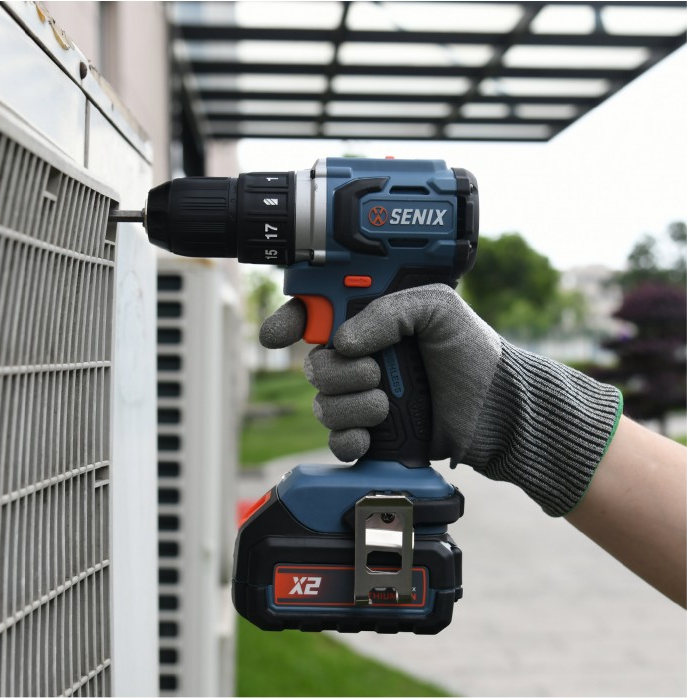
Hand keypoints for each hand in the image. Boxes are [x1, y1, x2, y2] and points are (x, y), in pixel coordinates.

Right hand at [260, 285, 621, 516]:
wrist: (498, 409)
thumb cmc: (473, 352)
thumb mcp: (438, 307)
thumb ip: (388, 311)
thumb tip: (342, 342)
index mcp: (373, 321)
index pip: (317, 314)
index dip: (291, 321)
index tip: (277, 335)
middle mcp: (364, 357)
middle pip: (314, 363)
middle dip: (339, 371)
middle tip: (376, 371)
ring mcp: (365, 396)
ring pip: (322, 403)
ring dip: (351, 405)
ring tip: (387, 404)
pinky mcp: (373, 433)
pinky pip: (336, 440)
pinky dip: (348, 440)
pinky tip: (368, 437)